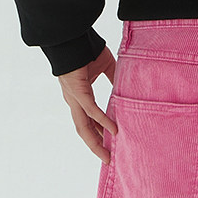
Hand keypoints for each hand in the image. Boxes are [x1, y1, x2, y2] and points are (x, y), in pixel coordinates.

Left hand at [60, 46, 116, 160]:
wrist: (72, 37)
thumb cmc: (86, 49)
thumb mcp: (104, 67)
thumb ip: (114, 80)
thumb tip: (125, 89)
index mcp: (79, 96)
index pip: (87, 120)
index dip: (97, 134)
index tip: (108, 145)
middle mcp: (74, 100)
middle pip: (83, 130)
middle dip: (95, 146)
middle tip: (108, 159)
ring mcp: (74, 98)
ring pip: (83, 127)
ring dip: (95, 142)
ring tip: (107, 155)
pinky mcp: (78, 91)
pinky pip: (91, 111)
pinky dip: (102, 121)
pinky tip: (113, 130)